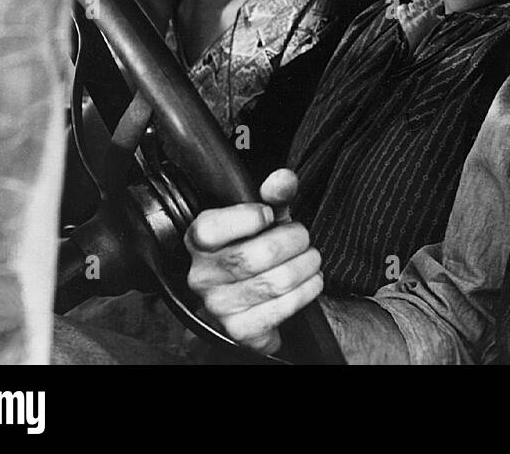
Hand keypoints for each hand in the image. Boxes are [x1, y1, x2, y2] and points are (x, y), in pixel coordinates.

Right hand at [184, 169, 323, 354]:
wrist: (253, 296)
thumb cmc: (256, 247)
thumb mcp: (265, 217)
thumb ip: (274, 195)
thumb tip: (282, 179)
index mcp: (199, 241)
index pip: (212, 229)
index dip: (249, 217)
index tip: (269, 214)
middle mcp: (202, 276)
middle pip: (257, 255)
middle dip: (294, 241)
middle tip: (302, 237)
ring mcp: (219, 306)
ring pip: (277, 282)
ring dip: (307, 266)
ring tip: (310, 258)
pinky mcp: (240, 330)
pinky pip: (283, 308)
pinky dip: (307, 291)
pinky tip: (309, 281)